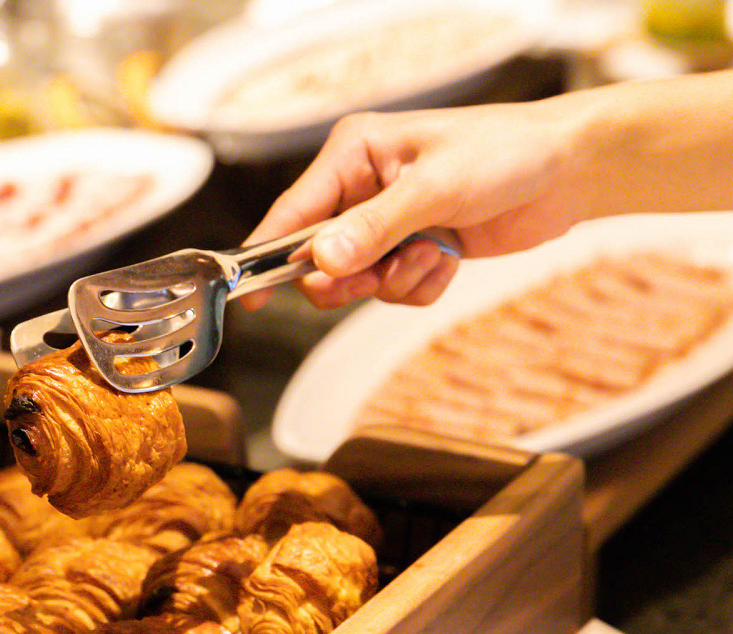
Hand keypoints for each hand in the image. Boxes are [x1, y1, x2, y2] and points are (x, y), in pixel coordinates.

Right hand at [241, 100, 581, 309]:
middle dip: (350, 276)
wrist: (571, 171)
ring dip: (395, 279)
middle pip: (319, 259)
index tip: (249, 294)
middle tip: (377, 273)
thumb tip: (321, 261)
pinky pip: (394, 290)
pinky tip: (449, 256)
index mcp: (353, 155)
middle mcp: (362, 189)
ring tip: (433, 251)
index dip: (267, 255)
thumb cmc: (507, 152)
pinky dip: (420, 284)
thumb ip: (374, 228)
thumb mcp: (434, 188)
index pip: (293, 212)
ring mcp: (388, 223)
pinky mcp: (414, 249)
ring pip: (357, 281)